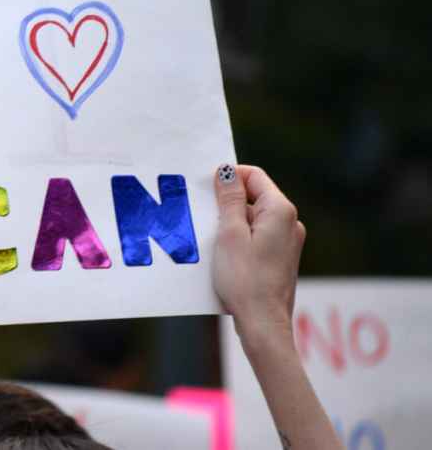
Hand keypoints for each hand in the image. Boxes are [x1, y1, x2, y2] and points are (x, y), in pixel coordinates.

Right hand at [212, 164, 305, 351]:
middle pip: (254, 197)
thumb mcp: (230, 234)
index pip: (254, 176)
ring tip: (212, 240)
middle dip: (227, 202)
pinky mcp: (280, 257)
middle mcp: (290, 223)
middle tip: (205, 216)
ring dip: (231, 223)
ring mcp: (287, 241)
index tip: (206, 188)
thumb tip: (227, 172)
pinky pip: (257, 236)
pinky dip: (239, 238)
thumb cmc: (245, 280)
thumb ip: (230, 200)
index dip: (229, 177)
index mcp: (280, 211)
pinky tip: (223, 254)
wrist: (264, 323)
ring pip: (253, 218)